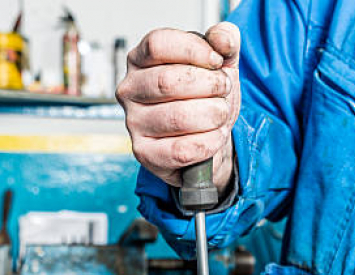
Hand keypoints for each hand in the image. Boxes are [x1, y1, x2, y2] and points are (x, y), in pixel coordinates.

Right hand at [116, 23, 240, 192]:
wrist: (205, 139)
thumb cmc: (204, 97)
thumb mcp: (218, 64)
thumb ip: (224, 41)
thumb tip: (223, 40)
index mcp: (141, 60)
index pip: (158, 45)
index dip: (193, 50)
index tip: (217, 61)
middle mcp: (130, 90)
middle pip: (168, 81)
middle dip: (209, 85)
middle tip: (224, 90)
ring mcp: (133, 123)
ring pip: (178, 117)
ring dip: (213, 115)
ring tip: (221, 114)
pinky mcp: (144, 153)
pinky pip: (181, 149)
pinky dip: (209, 142)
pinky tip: (216, 135)